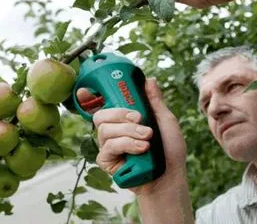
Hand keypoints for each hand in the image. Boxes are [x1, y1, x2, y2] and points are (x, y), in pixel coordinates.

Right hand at [76, 78, 186, 195]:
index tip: (86, 90)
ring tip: (148, 138)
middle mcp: (113, 130)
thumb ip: (154, 101)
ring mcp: (108, 146)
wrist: (170, 176)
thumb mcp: (165, 121)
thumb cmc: (169, 149)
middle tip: (139, 119)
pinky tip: (142, 150)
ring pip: (106, 130)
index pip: (103, 104)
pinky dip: (127, 145)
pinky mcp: (107, 161)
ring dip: (129, 132)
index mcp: (123, 119)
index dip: (90, 97)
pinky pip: (109, 146)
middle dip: (120, 114)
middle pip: (101, 115)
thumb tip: (149, 80)